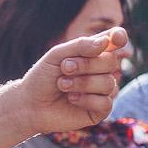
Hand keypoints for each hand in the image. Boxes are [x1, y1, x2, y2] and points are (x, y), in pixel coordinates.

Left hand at [13, 27, 130, 133]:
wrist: (29, 104)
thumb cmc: (42, 78)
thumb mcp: (56, 56)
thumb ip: (80, 46)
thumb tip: (107, 42)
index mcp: (92, 53)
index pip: (113, 41)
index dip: (118, 37)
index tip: (117, 39)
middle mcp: (101, 70)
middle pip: (111, 61)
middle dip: (86, 64)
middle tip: (64, 68)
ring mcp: (102, 91)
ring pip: (108, 83)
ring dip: (82, 83)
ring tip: (62, 85)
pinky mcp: (100, 110)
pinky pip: (106, 103)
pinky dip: (86, 99)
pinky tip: (71, 99)